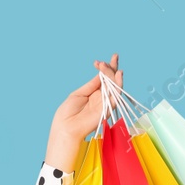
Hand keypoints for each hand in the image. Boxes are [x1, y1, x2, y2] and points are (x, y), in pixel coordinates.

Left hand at [45, 53, 122, 170]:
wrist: (65, 128)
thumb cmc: (67, 113)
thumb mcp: (78, 94)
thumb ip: (91, 85)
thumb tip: (101, 74)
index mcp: (93, 94)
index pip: (103, 79)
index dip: (105, 69)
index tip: (100, 61)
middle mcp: (101, 98)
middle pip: (111, 81)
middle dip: (113, 68)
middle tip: (113, 57)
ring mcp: (105, 103)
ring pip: (114, 86)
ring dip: (112, 74)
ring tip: (109, 64)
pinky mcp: (108, 109)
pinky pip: (116, 96)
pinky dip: (118, 85)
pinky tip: (118, 75)